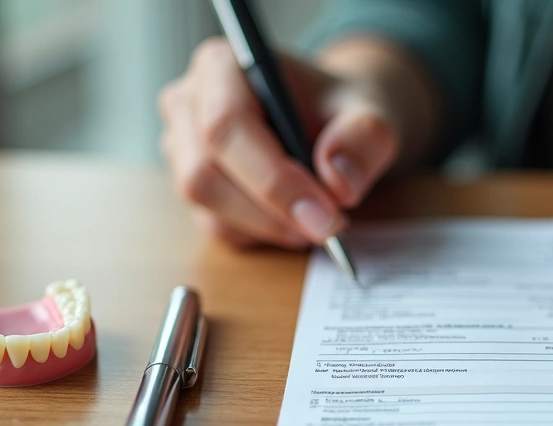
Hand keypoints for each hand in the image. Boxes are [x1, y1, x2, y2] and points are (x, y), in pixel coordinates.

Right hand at [159, 38, 399, 248]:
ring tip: (316, 221)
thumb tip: (337, 180)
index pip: (227, 125)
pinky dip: (258, 234)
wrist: (332, 122)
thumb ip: (363, 139)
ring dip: (265, 225)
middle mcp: (189, 102)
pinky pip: (214, 225)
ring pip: (204, 203)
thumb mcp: (371, 113)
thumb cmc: (340, 110)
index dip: (272, 179)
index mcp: (223, 65)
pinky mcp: (190, 186)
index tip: (324, 213)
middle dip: (270, 210)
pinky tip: (293, 220)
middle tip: (327, 227)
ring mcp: (181, 146)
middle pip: (204, 172)